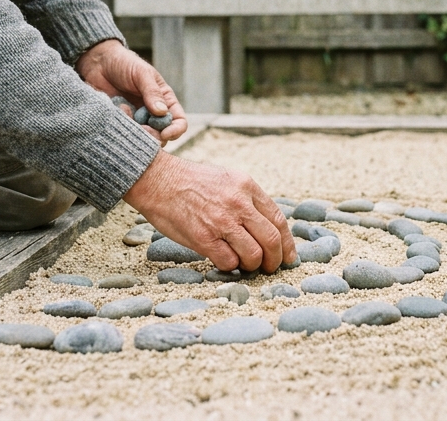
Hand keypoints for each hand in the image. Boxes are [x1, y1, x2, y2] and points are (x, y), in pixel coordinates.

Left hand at [75, 39, 186, 142]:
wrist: (99, 63)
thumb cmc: (124, 63)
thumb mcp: (142, 73)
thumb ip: (152, 92)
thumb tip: (162, 112)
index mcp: (164, 100)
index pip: (178, 121)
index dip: (175, 130)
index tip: (165, 133)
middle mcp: (152, 113)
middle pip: (162, 135)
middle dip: (154, 136)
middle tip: (142, 128)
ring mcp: (136, 119)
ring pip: (143, 138)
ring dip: (137, 132)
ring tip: (126, 113)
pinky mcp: (121, 122)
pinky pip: (125, 133)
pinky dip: (123, 128)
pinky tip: (118, 111)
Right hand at [123, 151, 296, 272]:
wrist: (157, 180)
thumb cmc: (190, 182)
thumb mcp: (226, 179)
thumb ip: (247, 200)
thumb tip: (265, 228)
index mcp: (246, 186)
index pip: (278, 220)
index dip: (287, 243)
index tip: (289, 257)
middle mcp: (238, 203)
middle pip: (271, 240)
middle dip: (275, 260)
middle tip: (270, 268)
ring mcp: (221, 221)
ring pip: (254, 255)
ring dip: (252, 266)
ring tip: (244, 264)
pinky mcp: (203, 238)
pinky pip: (229, 262)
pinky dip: (231, 267)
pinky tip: (224, 261)